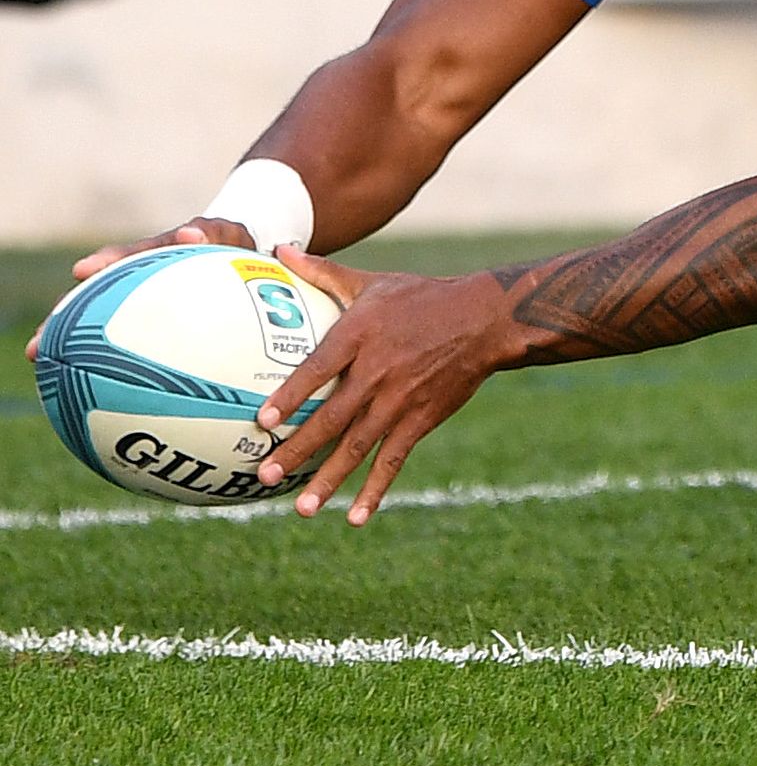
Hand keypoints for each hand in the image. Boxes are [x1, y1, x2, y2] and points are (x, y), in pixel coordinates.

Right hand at [26, 220, 258, 360]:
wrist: (235, 257)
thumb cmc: (230, 244)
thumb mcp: (227, 234)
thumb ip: (212, 232)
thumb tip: (191, 234)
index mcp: (151, 256)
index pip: (122, 258)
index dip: (102, 264)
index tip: (81, 271)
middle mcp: (132, 281)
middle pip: (90, 301)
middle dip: (64, 320)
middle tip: (38, 343)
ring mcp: (136, 304)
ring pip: (96, 327)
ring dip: (72, 347)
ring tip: (44, 367)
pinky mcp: (148, 326)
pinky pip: (127, 347)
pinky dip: (111, 365)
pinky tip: (95, 393)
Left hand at [253, 246, 512, 524]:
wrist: (484, 322)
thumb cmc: (422, 298)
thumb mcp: (373, 281)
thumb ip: (322, 272)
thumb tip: (277, 248)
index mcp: (361, 336)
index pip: (319, 370)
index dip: (292, 396)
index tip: (263, 421)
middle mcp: (379, 373)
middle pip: (333, 418)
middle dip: (298, 450)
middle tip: (264, 476)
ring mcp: (401, 401)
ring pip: (360, 446)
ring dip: (330, 478)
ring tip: (302, 508)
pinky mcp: (421, 420)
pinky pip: (394, 460)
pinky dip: (375, 490)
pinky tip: (355, 517)